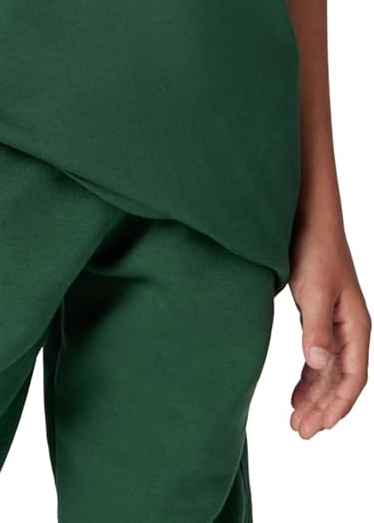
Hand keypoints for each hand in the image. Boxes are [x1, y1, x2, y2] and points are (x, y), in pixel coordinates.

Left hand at [288, 219, 370, 437]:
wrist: (308, 219)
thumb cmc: (315, 250)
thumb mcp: (314, 291)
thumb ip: (315, 328)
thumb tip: (317, 364)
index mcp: (356, 326)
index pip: (353, 378)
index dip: (338, 405)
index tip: (320, 426)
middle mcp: (349, 329)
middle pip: (341, 380)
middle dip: (323, 408)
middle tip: (300, 432)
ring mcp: (335, 323)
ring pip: (329, 372)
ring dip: (315, 397)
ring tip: (296, 421)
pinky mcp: (320, 317)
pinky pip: (319, 358)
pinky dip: (309, 378)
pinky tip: (296, 393)